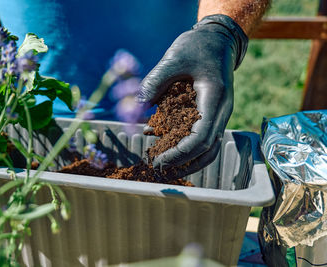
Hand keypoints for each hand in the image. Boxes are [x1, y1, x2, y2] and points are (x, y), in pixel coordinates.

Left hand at [138, 14, 247, 173]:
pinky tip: (167, 148)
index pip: (201, 137)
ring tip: (164, 166)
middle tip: (158, 167)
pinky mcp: (212, 114)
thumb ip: (154, 81)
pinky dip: (187, 148)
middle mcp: (221, 111)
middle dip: (182, 162)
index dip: (179, 153)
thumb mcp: (174, 58)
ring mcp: (219, 114)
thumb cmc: (198, 46)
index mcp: (214, 98)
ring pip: (209, 149)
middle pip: (207, 149)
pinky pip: (203, 138)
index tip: (158, 158)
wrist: (218, 40)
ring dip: (188, 161)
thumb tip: (136, 106)